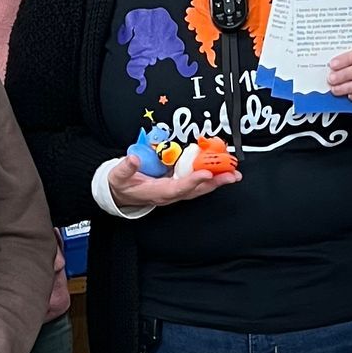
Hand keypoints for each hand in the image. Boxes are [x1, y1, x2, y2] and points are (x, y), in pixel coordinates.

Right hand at [105, 155, 240, 212]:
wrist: (121, 194)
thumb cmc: (121, 184)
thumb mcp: (118, 176)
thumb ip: (125, 167)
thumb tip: (133, 158)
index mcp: (156, 192)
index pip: (177, 188)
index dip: (192, 181)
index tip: (206, 173)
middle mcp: (169, 194)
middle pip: (195, 190)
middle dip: (214, 183)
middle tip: (231, 175)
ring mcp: (175, 191)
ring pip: (199, 188)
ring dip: (216, 181)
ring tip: (233, 174)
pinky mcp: (178, 185)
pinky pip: (197, 182)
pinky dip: (210, 176)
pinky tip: (220, 170)